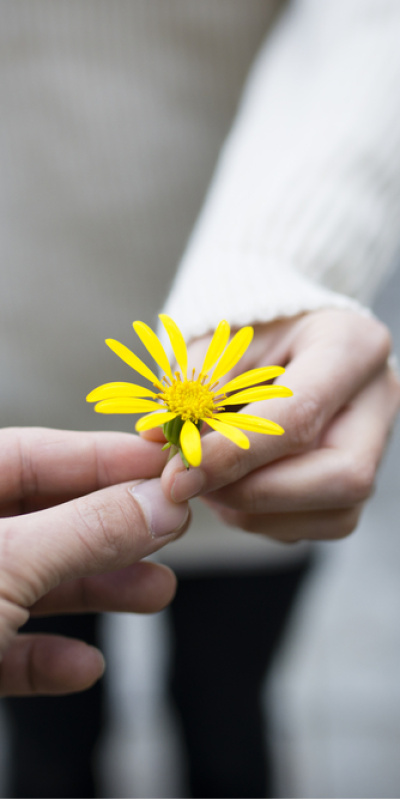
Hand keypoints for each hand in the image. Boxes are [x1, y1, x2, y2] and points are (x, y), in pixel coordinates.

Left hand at [0, 428, 188, 695]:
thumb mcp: (7, 567)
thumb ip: (86, 532)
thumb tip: (161, 503)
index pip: (33, 453)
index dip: (103, 457)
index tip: (165, 465)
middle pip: (42, 518)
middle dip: (112, 528)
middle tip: (173, 527)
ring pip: (30, 581)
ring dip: (94, 590)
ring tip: (156, 592)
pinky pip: (5, 645)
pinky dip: (46, 655)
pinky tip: (83, 665)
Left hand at [161, 310, 399, 541]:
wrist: (284, 339)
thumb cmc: (252, 333)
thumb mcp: (221, 339)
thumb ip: (196, 385)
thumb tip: (160, 437)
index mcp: (351, 346)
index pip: (300, 416)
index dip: (234, 454)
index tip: (178, 472)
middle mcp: (378, 399)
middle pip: (340, 477)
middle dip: (255, 493)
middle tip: (190, 484)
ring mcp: (377, 444)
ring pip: (333, 513)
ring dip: (255, 510)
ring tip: (206, 480)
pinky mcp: (357, 482)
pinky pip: (317, 524)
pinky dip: (264, 516)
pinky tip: (231, 487)